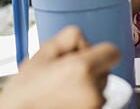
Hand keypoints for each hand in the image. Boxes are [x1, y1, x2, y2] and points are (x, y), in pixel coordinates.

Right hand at [0, 26, 119, 108]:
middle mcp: (93, 90)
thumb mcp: (44, 51)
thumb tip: (88, 42)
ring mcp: (94, 107)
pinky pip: (95, 101)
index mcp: (81, 69)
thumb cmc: (26, 88)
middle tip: (63, 74)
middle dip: (89, 68)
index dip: (100, 51)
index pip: (113, 52)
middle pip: (106, 70)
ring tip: (61, 88)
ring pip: (100, 87)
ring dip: (87, 84)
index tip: (86, 56)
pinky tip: (64, 99)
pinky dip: (84, 98)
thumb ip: (71, 37)